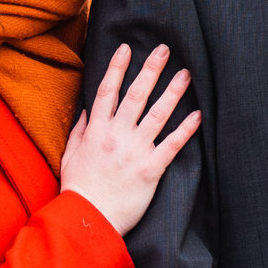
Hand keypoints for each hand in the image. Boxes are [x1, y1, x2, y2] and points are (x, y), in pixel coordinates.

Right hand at [61, 44, 200, 234]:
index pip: (107, 91)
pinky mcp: (151, 169)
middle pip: (136, 95)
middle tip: (163, 49)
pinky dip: (185, 129)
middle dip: (150, 69)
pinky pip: (172, 144)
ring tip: (185, 74)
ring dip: (173, 91)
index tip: (126, 48)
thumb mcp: (70, 155)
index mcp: (96, 130)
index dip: (117, 67)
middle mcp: (117, 135)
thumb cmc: (78, 189)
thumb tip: (89, 110)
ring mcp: (135, 150)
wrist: (88, 219)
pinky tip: (196, 114)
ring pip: (158, 114)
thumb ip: (81, 129)